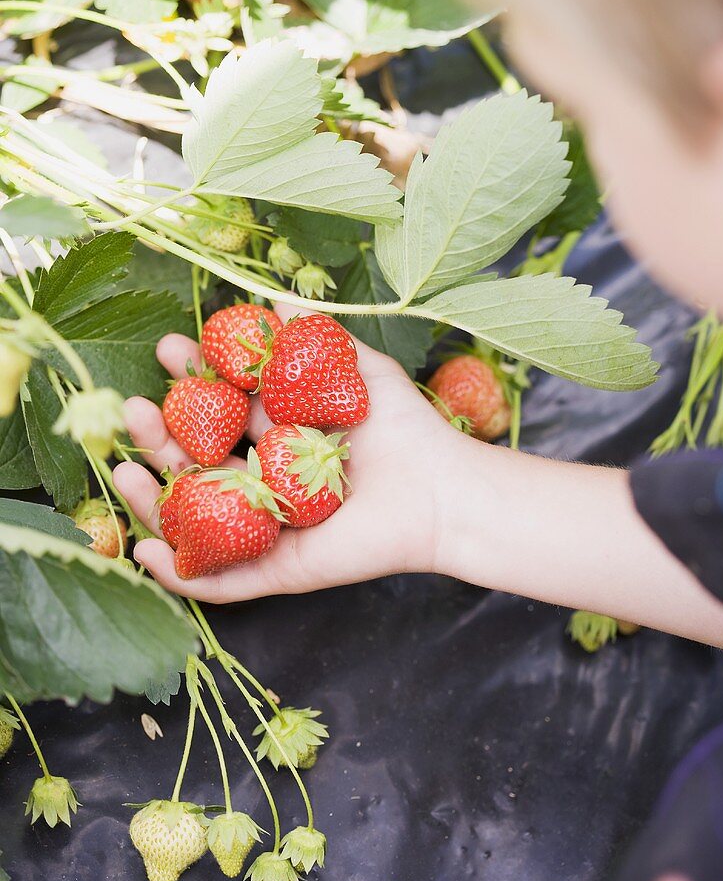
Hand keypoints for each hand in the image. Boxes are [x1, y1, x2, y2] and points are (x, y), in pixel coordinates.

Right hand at [114, 311, 457, 601]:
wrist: (440, 488)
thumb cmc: (403, 426)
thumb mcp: (355, 369)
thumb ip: (313, 338)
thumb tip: (276, 299)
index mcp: (278, 435)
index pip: (218, 411)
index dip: (190, 382)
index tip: (168, 349)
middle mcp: (264, 480)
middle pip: (195, 463)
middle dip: (159, 436)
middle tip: (135, 407)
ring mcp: (267, 528)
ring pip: (196, 519)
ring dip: (152, 501)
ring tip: (124, 470)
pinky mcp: (279, 569)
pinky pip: (222, 581)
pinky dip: (180, 574)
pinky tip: (145, 551)